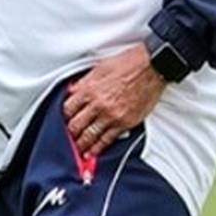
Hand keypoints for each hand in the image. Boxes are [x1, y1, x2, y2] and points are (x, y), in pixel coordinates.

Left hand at [62, 43, 165, 157]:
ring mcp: (111, 115)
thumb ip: (84, 82)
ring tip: (77, 149)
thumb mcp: (100, 67)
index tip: (65, 119)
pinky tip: (93, 152)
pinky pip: (107, 139)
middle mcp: (98, 104)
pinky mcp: (124, 123)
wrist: (151, 67)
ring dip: (81, 144)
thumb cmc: (128, 63)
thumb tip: (73, 91)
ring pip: (90, 135)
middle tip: (68, 137)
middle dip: (70, 132)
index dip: (64, 115)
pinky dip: (98, 148)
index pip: (68, 108)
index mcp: (89, 89)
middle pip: (76, 125)